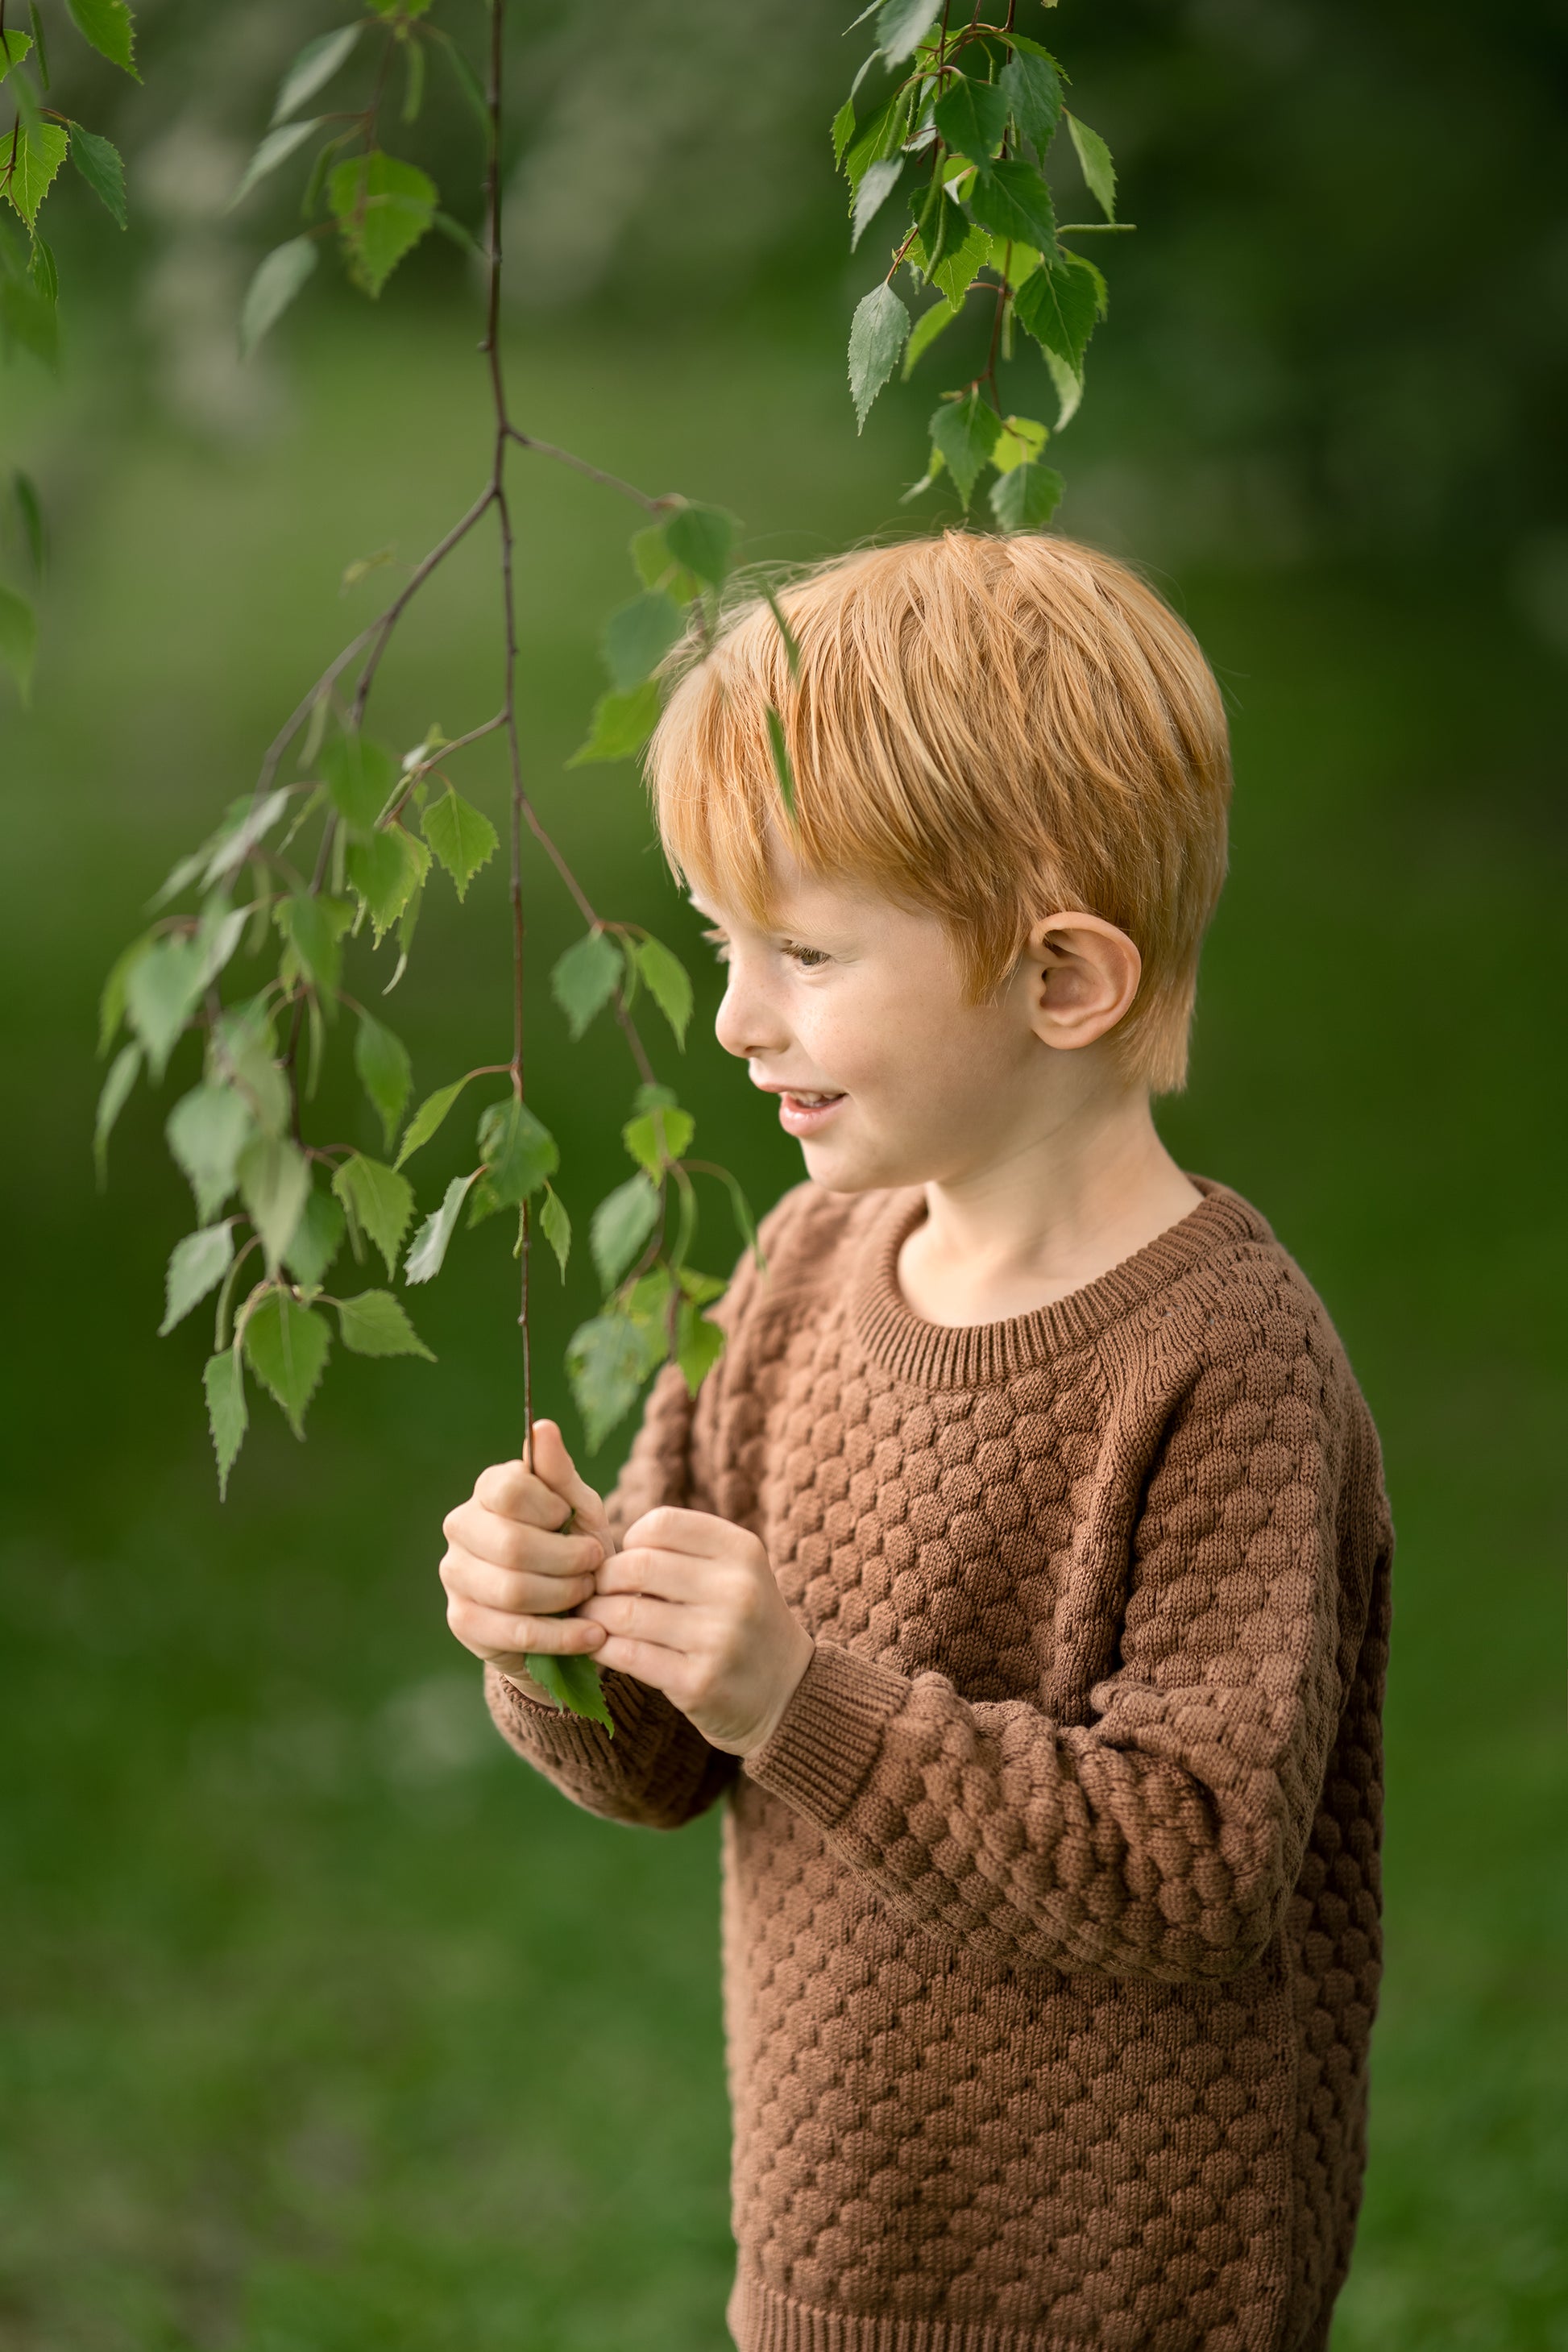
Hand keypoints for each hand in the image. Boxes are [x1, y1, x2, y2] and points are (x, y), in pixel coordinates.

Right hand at [439, 1419, 610, 1695]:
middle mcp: (461, 1527)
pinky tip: (591, 1635)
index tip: (573, 1520)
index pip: (509, 1490)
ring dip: (565, 1596)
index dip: (551, 1509)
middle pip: (512, 1545)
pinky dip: (561, 1637)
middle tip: (595, 1566)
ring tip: (591, 1595)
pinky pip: (512, 1632)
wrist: (566, 1609)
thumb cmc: (572, 1545)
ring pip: (512, 1591)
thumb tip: (543, 1427)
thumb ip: (560, 1473)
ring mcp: (455, 1575)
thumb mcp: (579, 1508)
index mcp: (488, 1490)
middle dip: (567, 1560)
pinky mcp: (462, 1621)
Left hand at [578, 1506, 813, 1756]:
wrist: (786, 1693)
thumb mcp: (734, 1572)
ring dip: (595, 1615)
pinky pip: (628, 1655)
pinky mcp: (698, 1682)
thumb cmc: (742, 1622)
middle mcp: (736, 1589)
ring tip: (590, 1618)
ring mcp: (719, 1638)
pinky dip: (602, 1647)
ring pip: (625, 1613)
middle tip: (595, 1591)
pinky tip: (599, 1645)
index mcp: (743, 1551)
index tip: (628, 1559)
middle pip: (637, 1565)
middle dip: (603, 1578)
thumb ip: (681, 1552)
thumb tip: (601, 1553)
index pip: (662, 1523)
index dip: (631, 1539)